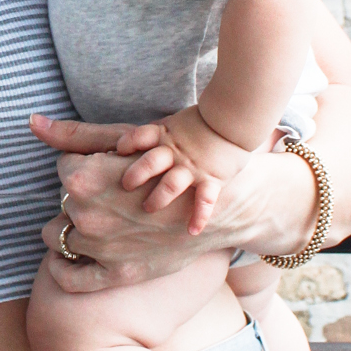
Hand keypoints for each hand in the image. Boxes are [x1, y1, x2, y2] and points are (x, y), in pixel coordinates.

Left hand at [31, 112, 316, 292]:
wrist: (220, 206)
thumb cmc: (171, 161)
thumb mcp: (124, 140)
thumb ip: (74, 134)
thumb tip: (31, 121)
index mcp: (82, 179)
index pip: (63, 169)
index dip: (86, 165)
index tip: (107, 167)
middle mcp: (86, 216)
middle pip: (62, 203)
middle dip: (81, 196)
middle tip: (112, 192)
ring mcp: (100, 248)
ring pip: (58, 237)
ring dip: (72, 228)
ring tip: (100, 219)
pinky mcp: (116, 274)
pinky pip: (71, 278)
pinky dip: (64, 268)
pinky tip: (69, 258)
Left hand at [114, 106, 252, 235]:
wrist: (233, 119)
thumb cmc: (202, 123)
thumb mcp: (176, 122)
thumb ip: (158, 134)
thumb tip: (131, 145)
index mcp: (165, 135)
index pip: (139, 136)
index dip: (126, 143)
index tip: (118, 151)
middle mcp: (176, 152)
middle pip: (150, 163)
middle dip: (135, 175)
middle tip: (126, 185)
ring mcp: (193, 167)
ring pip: (171, 185)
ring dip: (158, 198)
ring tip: (148, 208)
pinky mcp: (212, 178)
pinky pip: (205, 200)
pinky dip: (199, 216)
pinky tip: (193, 230)